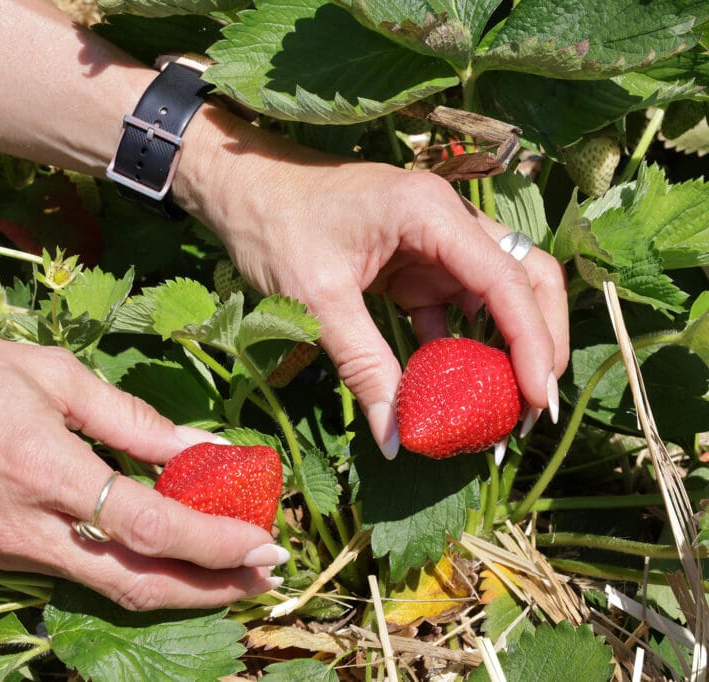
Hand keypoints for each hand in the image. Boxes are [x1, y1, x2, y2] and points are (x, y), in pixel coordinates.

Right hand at [0, 299, 284, 610]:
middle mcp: (24, 528)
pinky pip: (73, 569)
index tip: (264, 543)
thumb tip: (202, 445)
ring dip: (174, 584)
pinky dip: (126, 565)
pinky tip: (161, 546)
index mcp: (43, 470)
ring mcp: (2, 551)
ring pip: (106, 587)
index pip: (149, 527)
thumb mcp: (53, 373)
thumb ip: (133, 421)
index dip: (214, 542)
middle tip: (264, 577)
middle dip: (209, 589)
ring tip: (229, 567)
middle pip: (135, 584)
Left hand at [177, 110, 568, 455]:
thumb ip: (362, 366)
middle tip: (532, 407)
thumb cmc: (274, 226)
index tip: (536, 401)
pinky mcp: (414, 263)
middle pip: (525, 278)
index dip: (531, 342)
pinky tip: (455, 389)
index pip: (507, 279)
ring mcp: (434, 242)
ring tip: (503, 407)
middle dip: (538, 341)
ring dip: (504, 348)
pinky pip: (452, 307)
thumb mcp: (317, 299)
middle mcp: (447, 221)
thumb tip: (396, 438)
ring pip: (495, 295)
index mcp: (431, 213)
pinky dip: (458, 346)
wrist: (241, 186)